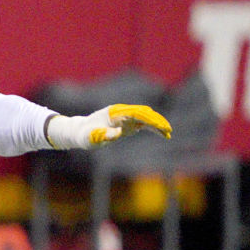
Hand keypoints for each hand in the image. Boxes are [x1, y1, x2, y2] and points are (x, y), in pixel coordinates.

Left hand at [46, 104, 171, 149]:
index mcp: (115, 112)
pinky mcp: (127, 123)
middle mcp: (122, 112)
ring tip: (168, 134)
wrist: (80, 132)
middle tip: (168, 130)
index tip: (158, 126)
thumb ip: (102, 135)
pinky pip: (144, 124)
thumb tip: (116, 134)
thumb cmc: (85, 135)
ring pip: (146, 117)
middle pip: (144, 113)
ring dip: (157, 124)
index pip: (136, 113)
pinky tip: (163, 135)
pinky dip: (153, 128)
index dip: (149, 119)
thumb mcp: (91, 137)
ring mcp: (125, 117)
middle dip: (156, 121)